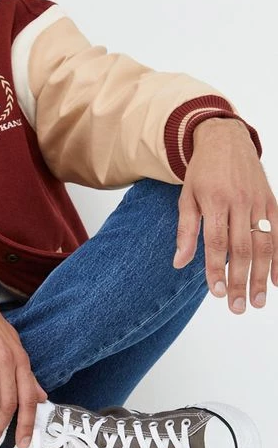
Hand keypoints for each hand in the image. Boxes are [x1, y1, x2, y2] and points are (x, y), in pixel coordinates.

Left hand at [173, 118, 276, 313]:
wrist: (225, 139)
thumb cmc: (202, 172)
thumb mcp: (186, 197)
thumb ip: (186, 230)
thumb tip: (179, 263)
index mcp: (214, 201)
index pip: (216, 242)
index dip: (216, 269)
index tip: (216, 293)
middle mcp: (239, 202)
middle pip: (241, 249)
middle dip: (239, 281)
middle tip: (236, 308)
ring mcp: (258, 202)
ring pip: (263, 245)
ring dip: (261, 276)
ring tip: (256, 302)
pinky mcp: (272, 201)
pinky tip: (276, 281)